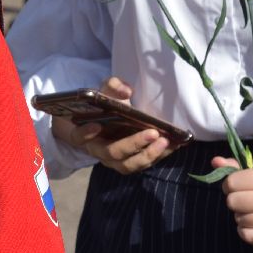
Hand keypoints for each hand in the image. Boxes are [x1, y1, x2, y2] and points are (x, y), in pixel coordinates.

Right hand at [51, 76, 177, 174]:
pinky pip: (143, 164)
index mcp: (85, 133)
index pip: (79, 137)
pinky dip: (159, 155)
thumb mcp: (105, 92)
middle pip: (112, 153)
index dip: (85, 133)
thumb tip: (126, 90)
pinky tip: (174, 144)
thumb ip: (112, 87)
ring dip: (148, 154)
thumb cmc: (104, 107)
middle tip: (153, 132)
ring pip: (129, 165)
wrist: (108, 122)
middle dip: (133, 144)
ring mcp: (115, 161)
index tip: (96, 125)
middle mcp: (98, 151)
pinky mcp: (131, 163)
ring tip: (165, 141)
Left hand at [213, 160, 252, 248]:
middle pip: (234, 202)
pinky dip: (245, 231)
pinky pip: (247, 236)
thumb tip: (214, 161)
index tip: (236, 187)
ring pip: (239, 220)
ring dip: (241, 216)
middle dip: (235, 201)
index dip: (229, 185)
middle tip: (245, 201)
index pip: (233, 182)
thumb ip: (240, 168)